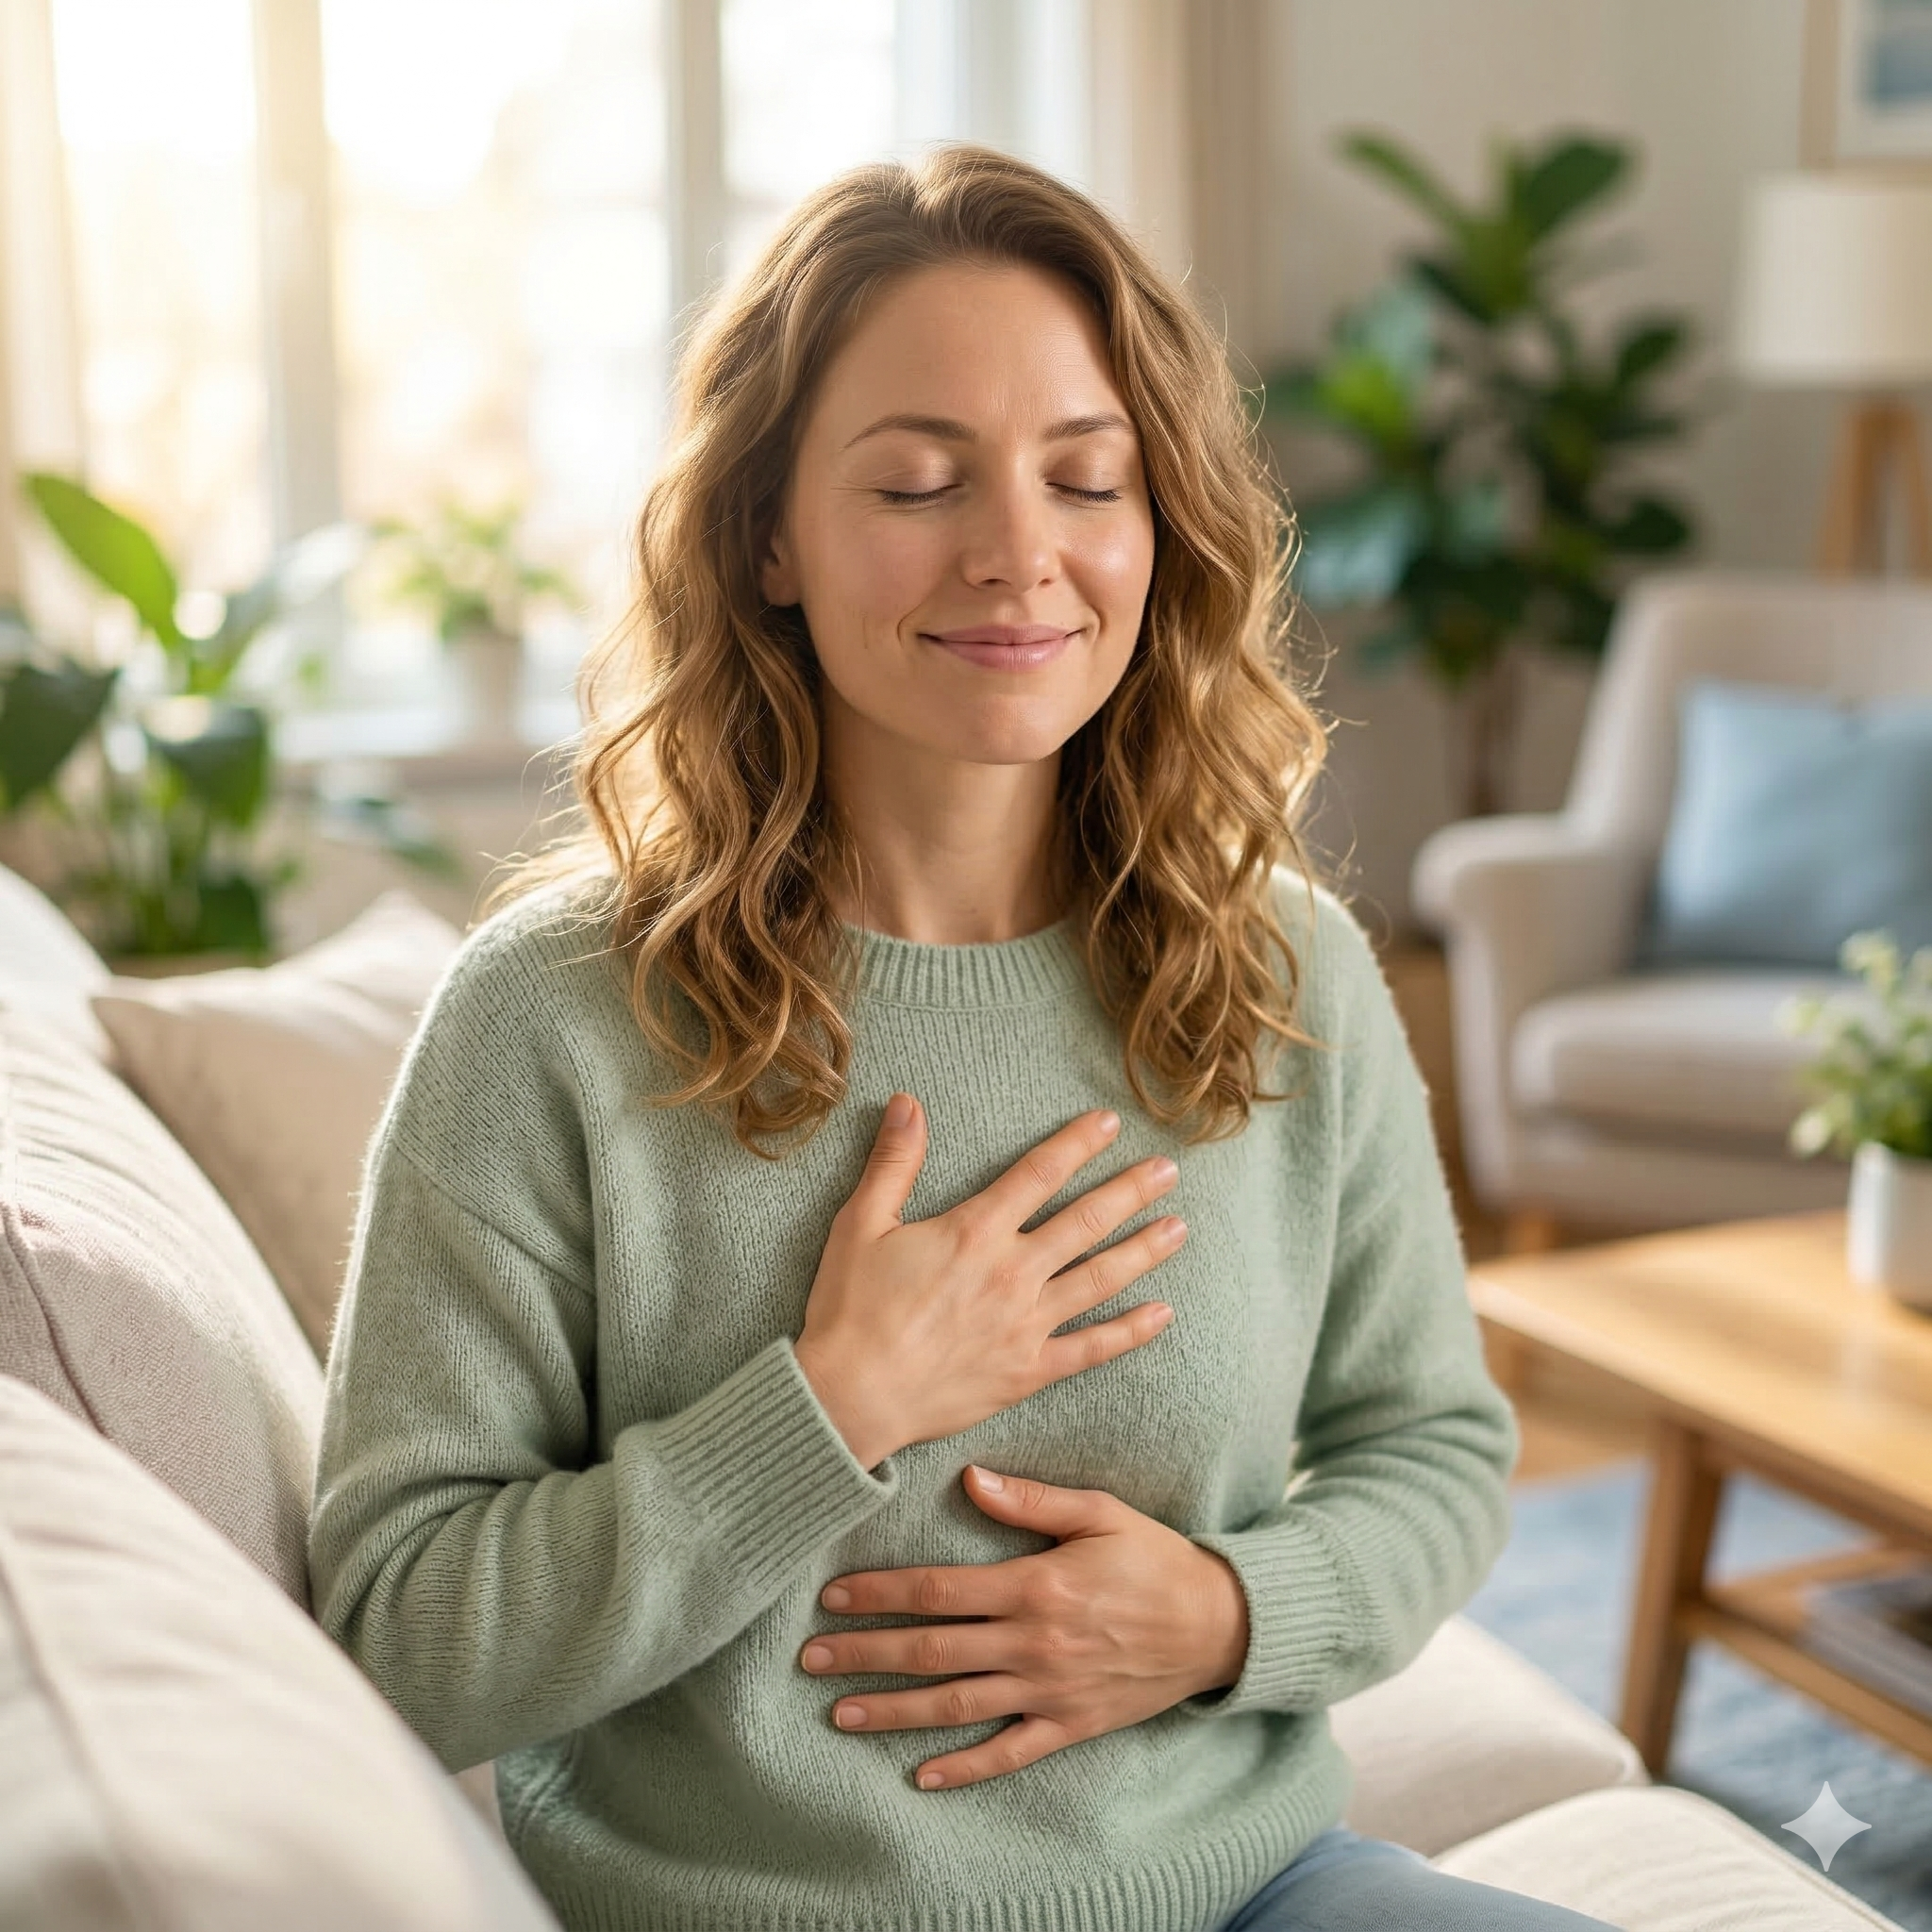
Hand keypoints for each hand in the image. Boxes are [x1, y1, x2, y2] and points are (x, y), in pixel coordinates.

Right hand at [794, 1097, 1185, 1468]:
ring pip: (1100, 1279)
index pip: (1039, 1173)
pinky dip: (1130, 1332)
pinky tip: (1162, 1315)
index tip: (1111, 1123)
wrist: (850, 1397)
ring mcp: (1026, 1325)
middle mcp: (1012, 1273)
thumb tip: (908, 1101)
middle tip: (1169, 1171)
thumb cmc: (850, 1310)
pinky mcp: (1029, 1372)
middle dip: (1131, 1191)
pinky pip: (1092, 1349)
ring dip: (1143, 1251)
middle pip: (1086, 1221)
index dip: (1078, 1144)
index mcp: (974, 1232)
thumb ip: (893, 1162)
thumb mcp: (860, 1223)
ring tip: (1179, 1228)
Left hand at [799, 1466, 1249, 1789]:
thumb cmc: (1155, 1558)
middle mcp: (1034, 1643)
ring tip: (840, 1714)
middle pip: (932, 1651)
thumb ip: (1033, 1500)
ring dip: (894, 1711)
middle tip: (810, 1658)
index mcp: (1035, 1585)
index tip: (833, 1596)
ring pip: (957, 1705)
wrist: (1217, 1624)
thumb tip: (971, 1480)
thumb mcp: (1101, 1512)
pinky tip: (923, 1776)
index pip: (939, 1591)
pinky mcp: (1070, 1725)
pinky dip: (965, 1768)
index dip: (881, 1594)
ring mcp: (1050, 1691)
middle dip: (866, 1654)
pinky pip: (1010, 1753)